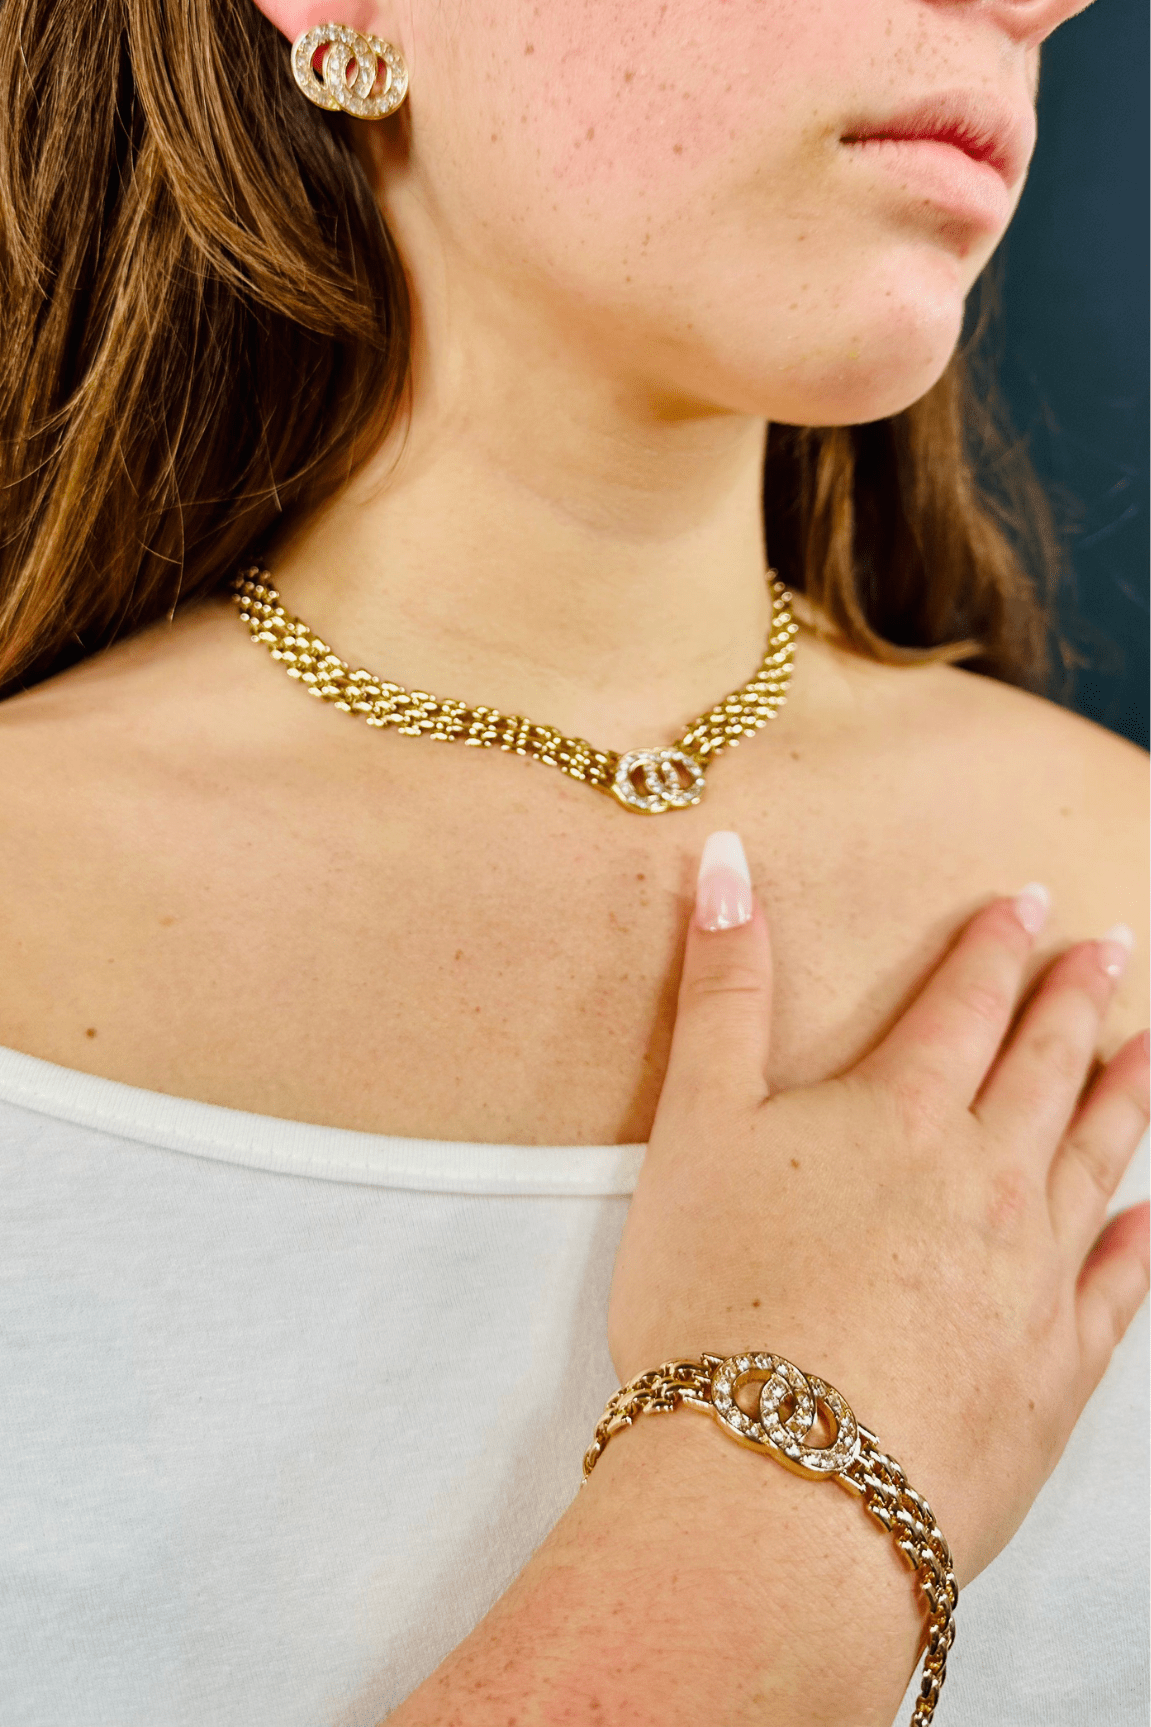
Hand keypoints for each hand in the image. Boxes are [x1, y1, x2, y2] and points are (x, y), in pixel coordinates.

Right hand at [608, 834, 1148, 1586]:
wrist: (779, 1483)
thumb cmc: (719, 1300)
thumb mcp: (695, 1123)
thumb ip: (721, 989)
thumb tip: (729, 866)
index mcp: (900, 1115)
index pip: (964, 1004)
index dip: (995, 945)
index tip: (1028, 902)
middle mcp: (987, 1180)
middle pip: (1046, 1067)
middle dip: (1077, 1000)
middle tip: (1111, 951)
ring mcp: (1031, 1276)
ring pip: (1099, 1160)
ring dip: (1127, 1095)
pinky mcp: (1051, 1371)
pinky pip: (1116, 1288)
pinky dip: (1140, 1243)